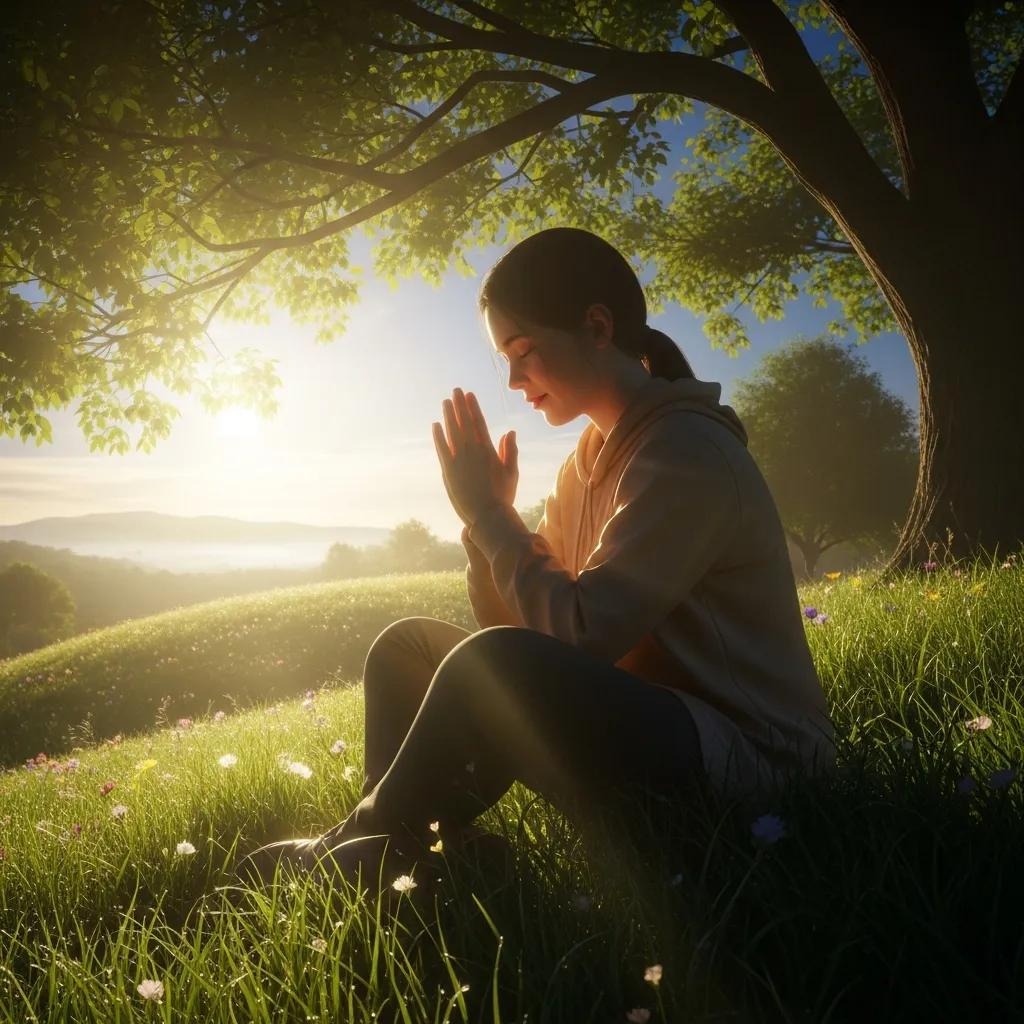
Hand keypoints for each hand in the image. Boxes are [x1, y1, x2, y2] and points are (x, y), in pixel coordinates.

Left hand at [432, 387, 517, 527]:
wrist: (486, 515)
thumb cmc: (502, 496)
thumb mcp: (512, 472)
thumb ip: (510, 451)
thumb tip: (510, 432)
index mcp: (488, 450)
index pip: (479, 422)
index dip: (473, 407)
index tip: (469, 395)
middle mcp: (472, 451)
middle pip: (464, 422)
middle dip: (460, 405)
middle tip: (456, 391)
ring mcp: (459, 459)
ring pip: (452, 432)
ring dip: (448, 415)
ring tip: (446, 402)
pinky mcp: (448, 470)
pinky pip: (441, 448)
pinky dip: (438, 435)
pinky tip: (436, 425)